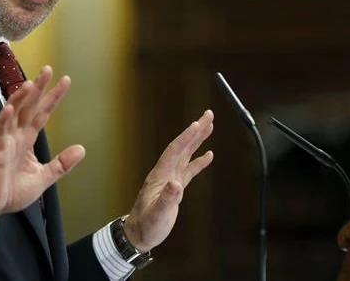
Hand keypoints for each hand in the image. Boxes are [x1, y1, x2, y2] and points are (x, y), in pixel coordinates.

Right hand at [0, 66, 84, 219]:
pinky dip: (3, 120)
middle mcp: (16, 136)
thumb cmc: (10, 191)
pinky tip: (9, 109)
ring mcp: (5, 141)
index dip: (53, 97)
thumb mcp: (43, 177)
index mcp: (27, 140)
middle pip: (28, 106)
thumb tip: (81, 149)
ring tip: (30, 84)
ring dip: (20, 98)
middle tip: (48, 70)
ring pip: (13, 114)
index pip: (42, 113)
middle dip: (38, 88)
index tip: (65, 81)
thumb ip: (61, 164)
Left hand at [124, 110, 213, 251]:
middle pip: (182, 146)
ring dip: (197, 140)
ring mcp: (170, 179)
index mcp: (160, 176)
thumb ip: (166, 199)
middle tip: (208, 115)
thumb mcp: (157, 214)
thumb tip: (176, 184)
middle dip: (195, 130)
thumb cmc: (147, 225)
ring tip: (209, 126)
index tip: (197, 124)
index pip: (174, 151)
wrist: (139, 234)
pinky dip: (198, 161)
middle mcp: (165, 173)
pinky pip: (188, 169)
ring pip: (186, 154)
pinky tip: (208, 155)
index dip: (186, 137)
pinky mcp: (175, 187)